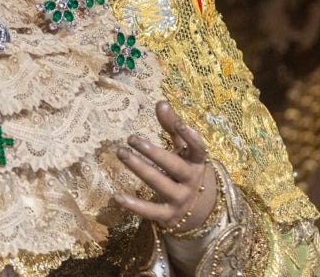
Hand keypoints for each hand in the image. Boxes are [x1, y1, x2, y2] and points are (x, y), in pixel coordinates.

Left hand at [114, 100, 216, 234]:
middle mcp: (191, 181)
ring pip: (159, 183)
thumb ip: (172, 127)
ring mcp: (180, 199)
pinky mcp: (169, 216)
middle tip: (131, 138)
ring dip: (139, 168)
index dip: (190, 137)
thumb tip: (161, 102)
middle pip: (172, 165)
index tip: (179, 124)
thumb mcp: (183, 150)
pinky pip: (150, 211)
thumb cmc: (186, 171)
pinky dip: (134, 205)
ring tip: (121, 153)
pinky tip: (117, 195)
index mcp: (196, 162)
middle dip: (152, 152)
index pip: (198, 149)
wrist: (201, 212)